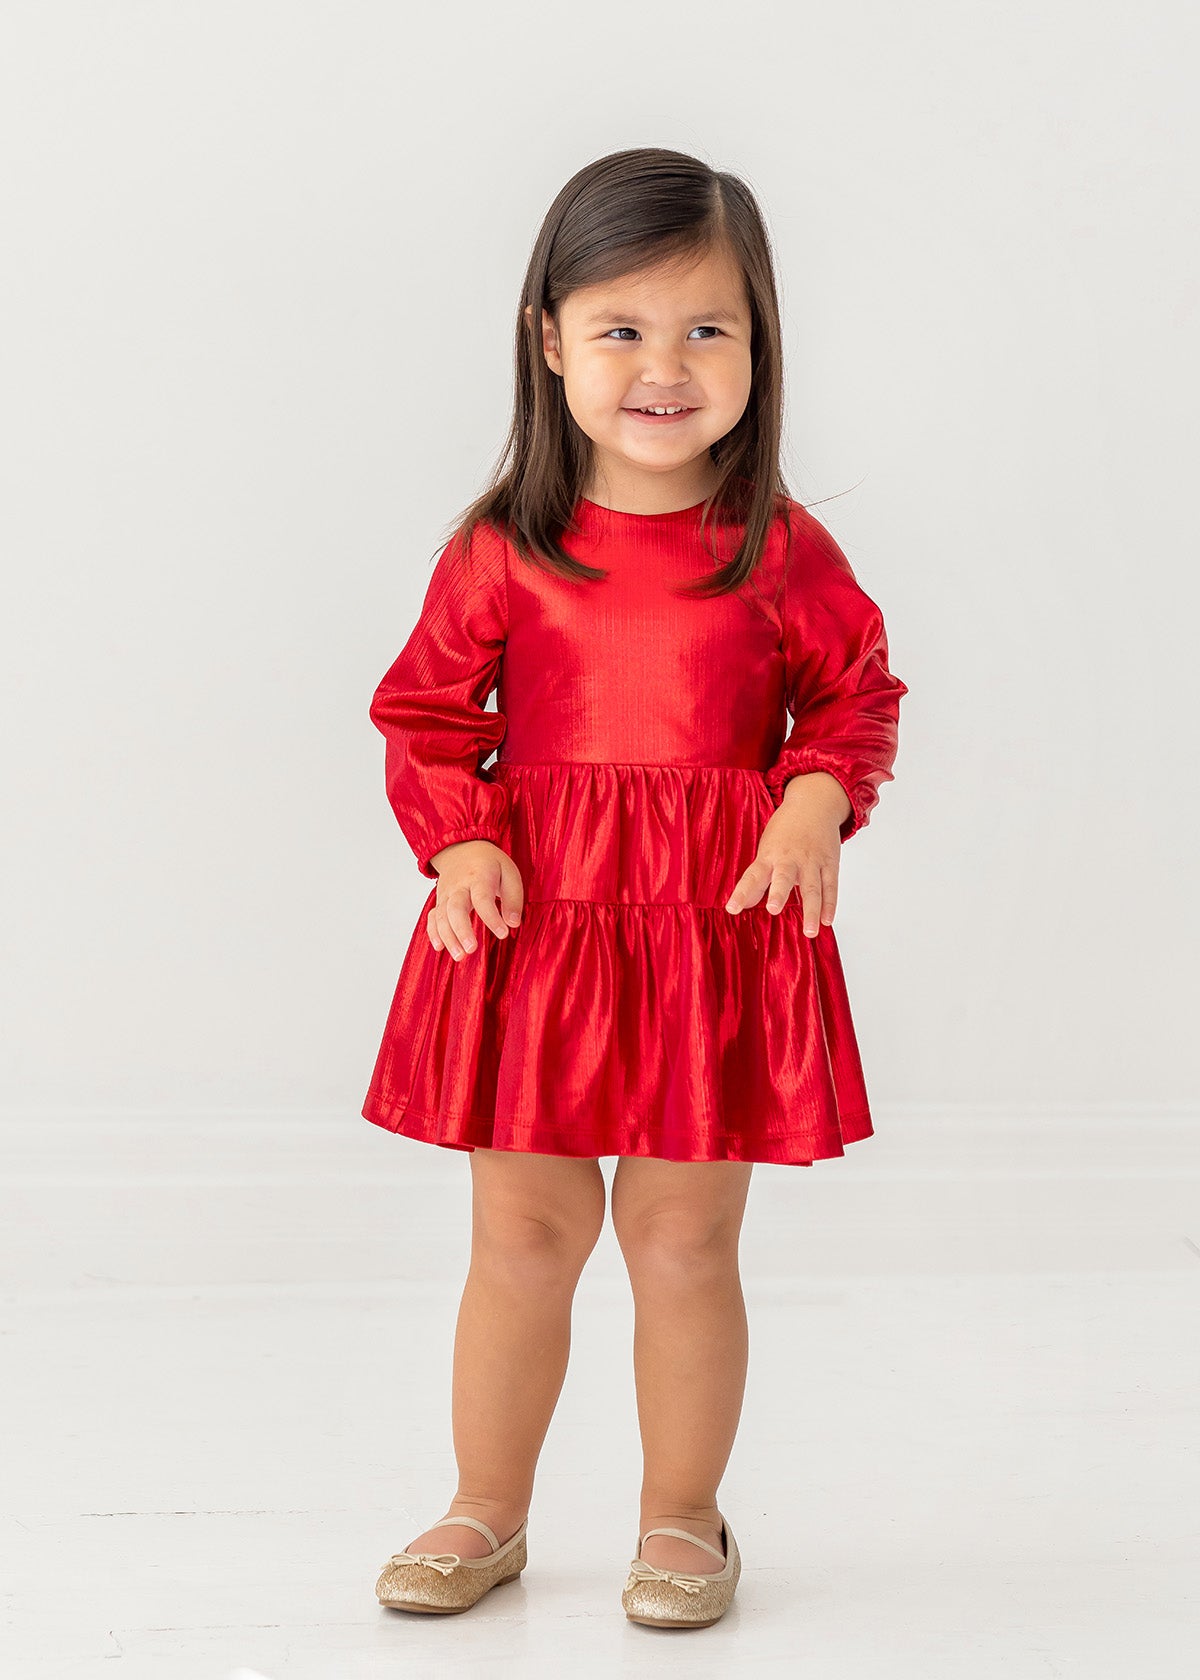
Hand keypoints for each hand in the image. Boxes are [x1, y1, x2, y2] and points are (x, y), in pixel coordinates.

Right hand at [426, 839, 523, 959]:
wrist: (462, 848)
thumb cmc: (490, 863)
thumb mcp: (509, 872)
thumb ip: (513, 898)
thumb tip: (513, 923)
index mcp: (479, 876)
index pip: (483, 898)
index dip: (492, 917)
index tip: (503, 933)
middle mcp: (459, 885)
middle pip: (455, 908)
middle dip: (461, 930)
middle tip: (471, 949)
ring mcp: (446, 894)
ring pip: (441, 916)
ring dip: (448, 937)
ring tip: (460, 956)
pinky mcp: (440, 901)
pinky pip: (432, 917)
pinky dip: (433, 932)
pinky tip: (439, 947)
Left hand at [724, 772, 851, 936]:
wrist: (814, 804)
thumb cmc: (785, 830)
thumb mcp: (766, 849)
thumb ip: (757, 878)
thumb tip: (743, 905)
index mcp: (769, 855)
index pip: (752, 876)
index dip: (742, 893)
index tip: (732, 909)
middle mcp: (790, 859)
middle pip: (783, 877)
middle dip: (778, 893)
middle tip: (773, 909)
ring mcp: (812, 861)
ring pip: (813, 888)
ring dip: (812, 910)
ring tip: (809, 931)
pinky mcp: (830, 864)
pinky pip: (831, 887)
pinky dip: (830, 904)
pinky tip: (827, 920)